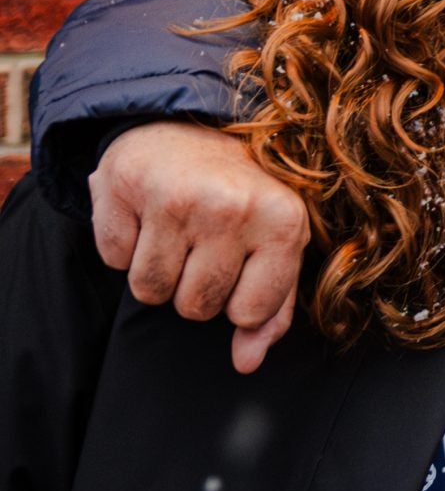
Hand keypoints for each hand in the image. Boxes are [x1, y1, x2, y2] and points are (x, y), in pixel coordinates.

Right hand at [90, 123, 309, 374]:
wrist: (192, 127)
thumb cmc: (242, 196)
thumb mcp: (276, 244)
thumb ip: (271, 309)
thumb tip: (246, 363)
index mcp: (284, 221)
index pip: (249, 313)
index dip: (238, 303)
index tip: (241, 268)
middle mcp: (232, 207)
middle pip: (194, 307)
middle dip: (195, 288)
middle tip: (204, 245)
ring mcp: (176, 195)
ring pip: (149, 291)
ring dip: (157, 271)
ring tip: (177, 231)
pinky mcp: (125, 185)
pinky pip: (114, 260)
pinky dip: (125, 246)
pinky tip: (147, 214)